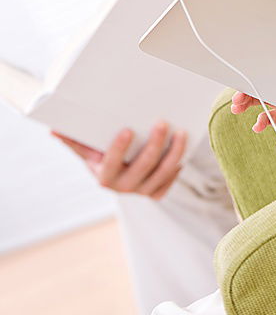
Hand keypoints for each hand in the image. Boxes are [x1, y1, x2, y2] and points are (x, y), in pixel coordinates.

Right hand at [52, 122, 186, 199]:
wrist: (118, 172)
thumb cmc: (100, 153)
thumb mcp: (86, 148)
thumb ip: (73, 139)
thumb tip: (53, 129)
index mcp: (103, 176)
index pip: (111, 164)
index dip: (119, 149)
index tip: (127, 129)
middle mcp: (122, 188)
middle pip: (142, 168)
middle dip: (154, 145)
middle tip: (162, 122)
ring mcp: (141, 191)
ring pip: (161, 174)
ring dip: (173, 153)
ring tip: (181, 133)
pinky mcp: (155, 192)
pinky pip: (169, 182)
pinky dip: (177, 167)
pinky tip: (182, 151)